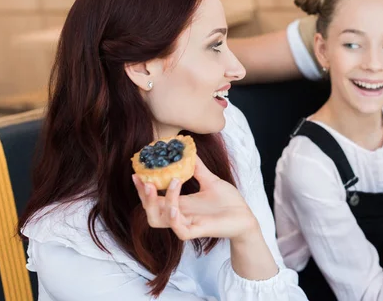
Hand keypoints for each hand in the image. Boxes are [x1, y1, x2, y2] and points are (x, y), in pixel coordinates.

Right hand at [133, 156, 258, 241]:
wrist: (245, 216)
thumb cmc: (228, 202)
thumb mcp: (210, 180)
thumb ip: (198, 167)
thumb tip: (189, 150)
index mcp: (180, 203)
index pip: (154, 198)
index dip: (142, 187)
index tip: (137, 172)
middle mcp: (180, 214)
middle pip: (151, 211)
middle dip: (144, 196)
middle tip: (145, 180)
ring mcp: (187, 224)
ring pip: (160, 220)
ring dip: (160, 202)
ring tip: (170, 183)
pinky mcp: (197, 231)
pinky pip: (179, 230)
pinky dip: (174, 219)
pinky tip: (175, 207)